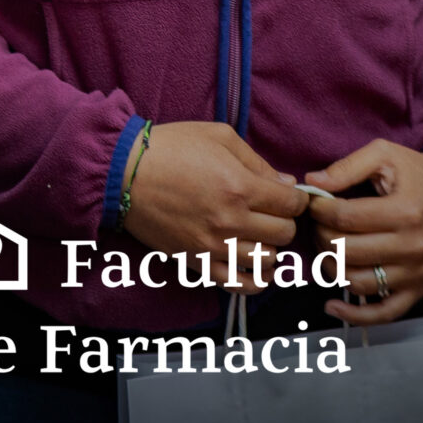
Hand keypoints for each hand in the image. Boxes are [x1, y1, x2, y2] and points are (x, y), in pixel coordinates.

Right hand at [119, 122, 304, 291]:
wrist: (125, 173)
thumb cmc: (172, 147)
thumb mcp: (220, 137)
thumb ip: (257, 162)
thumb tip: (286, 183)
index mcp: (240, 186)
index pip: (292, 204)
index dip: (297, 199)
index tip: (289, 196)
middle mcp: (231, 220)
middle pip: (283, 234)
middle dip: (285, 221)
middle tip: (273, 212)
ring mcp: (213, 245)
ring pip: (266, 261)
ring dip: (270, 248)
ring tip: (261, 236)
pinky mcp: (196, 261)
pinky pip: (237, 284)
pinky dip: (253, 280)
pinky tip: (254, 267)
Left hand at [303, 140, 422, 325]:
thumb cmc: (417, 173)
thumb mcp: (385, 154)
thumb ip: (348, 167)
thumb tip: (312, 182)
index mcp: (405, 211)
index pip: (345, 218)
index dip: (320, 210)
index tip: (315, 202)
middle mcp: (413, 246)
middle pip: (347, 251)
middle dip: (321, 236)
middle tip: (319, 224)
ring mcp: (417, 272)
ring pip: (357, 282)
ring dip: (332, 267)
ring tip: (327, 248)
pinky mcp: (418, 289)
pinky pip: (384, 313)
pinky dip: (355, 316)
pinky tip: (332, 306)